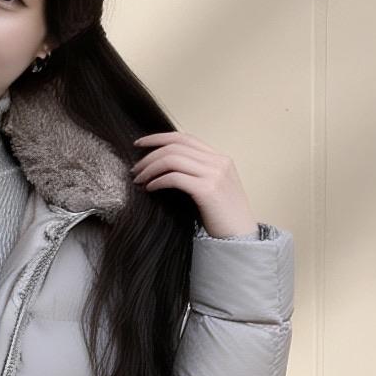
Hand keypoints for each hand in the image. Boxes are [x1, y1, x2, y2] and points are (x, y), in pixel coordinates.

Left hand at [129, 130, 257, 237]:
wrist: (241, 237)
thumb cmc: (222, 219)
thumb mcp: (212, 190)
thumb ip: (195, 175)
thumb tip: (164, 171)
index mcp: (219, 159)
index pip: (184, 138)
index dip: (159, 138)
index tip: (140, 145)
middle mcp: (218, 162)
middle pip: (175, 146)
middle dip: (150, 155)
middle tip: (134, 169)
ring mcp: (215, 174)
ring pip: (173, 159)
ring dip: (150, 168)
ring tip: (138, 180)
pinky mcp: (208, 190)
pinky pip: (175, 178)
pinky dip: (157, 181)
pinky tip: (149, 189)